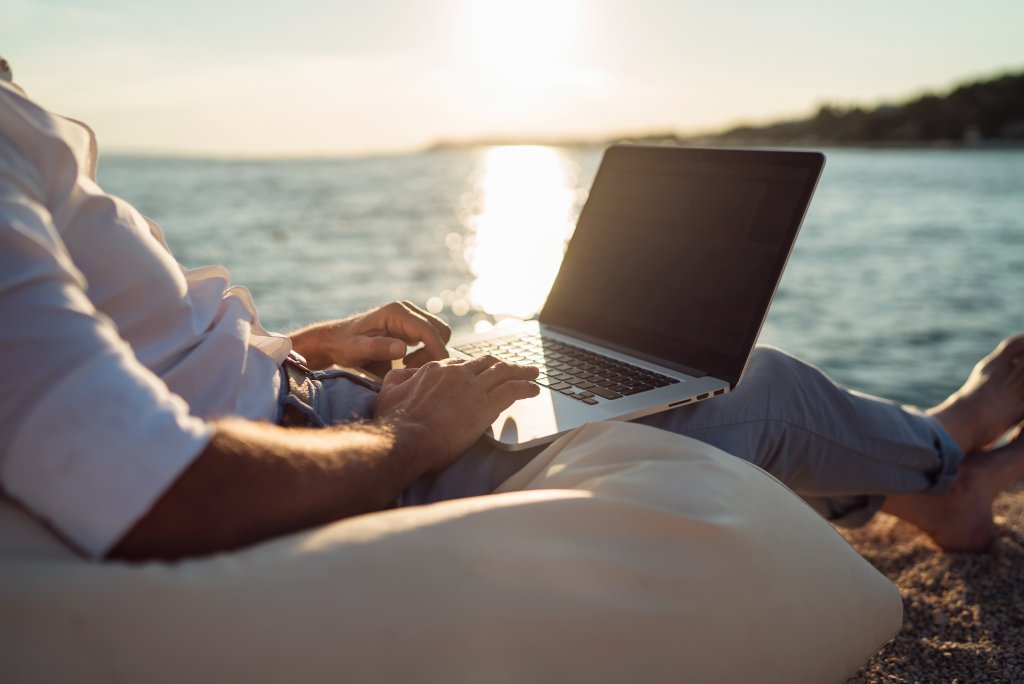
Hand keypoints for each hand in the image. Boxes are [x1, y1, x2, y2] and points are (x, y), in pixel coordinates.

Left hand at [289, 301, 450, 372]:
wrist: (336, 340)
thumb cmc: (344, 345)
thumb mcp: (357, 349)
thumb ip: (378, 348)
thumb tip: (403, 349)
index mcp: (397, 312)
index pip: (429, 330)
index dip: (437, 350)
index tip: (437, 371)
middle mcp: (407, 310)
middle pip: (440, 330)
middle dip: (434, 352)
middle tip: (411, 369)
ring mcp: (410, 317)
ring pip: (438, 335)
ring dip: (429, 354)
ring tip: (405, 367)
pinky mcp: (410, 326)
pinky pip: (430, 339)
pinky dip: (425, 353)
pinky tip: (404, 363)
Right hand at [373, 356, 539, 471]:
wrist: (404, 439)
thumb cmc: (393, 422)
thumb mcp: (388, 392)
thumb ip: (397, 380)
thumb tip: (401, 375)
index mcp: (435, 370)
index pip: (462, 364)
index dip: (476, 368)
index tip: (484, 372)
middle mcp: (457, 374)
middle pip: (487, 363)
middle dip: (504, 364)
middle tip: (517, 367)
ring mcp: (472, 388)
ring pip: (504, 373)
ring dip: (522, 371)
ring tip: (533, 373)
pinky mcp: (485, 406)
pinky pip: (513, 390)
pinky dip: (526, 387)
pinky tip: (534, 390)